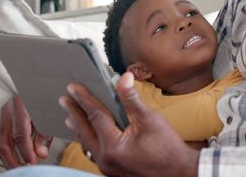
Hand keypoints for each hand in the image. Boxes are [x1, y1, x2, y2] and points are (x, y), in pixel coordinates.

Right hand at [0, 95, 52, 168]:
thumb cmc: (46, 97)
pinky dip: (7, 153)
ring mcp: (4, 115)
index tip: (32, 163)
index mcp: (21, 105)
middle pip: (4, 142)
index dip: (26, 151)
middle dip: (13, 160)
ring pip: (0, 143)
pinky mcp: (4, 119)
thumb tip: (41, 154)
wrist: (37, 81)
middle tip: (22, 170)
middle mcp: (9, 110)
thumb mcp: (49, 113)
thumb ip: (45, 134)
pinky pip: (1, 140)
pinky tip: (15, 161)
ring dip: (8, 159)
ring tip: (18, 169)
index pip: (20, 134)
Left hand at [60, 73, 199, 176]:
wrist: (180, 173)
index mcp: (113, 146)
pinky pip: (95, 153)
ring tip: (71, 117)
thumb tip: (123, 78)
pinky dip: (90, 140)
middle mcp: (106, 159)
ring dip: (80, 128)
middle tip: (64, 99)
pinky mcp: (114, 171)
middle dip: (74, 113)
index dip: (83, 99)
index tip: (73, 88)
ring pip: (88, 144)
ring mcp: (108, 168)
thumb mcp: (150, 119)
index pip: (94, 116)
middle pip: (85, 131)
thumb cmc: (168, 149)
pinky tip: (89, 136)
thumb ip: (132, 98)